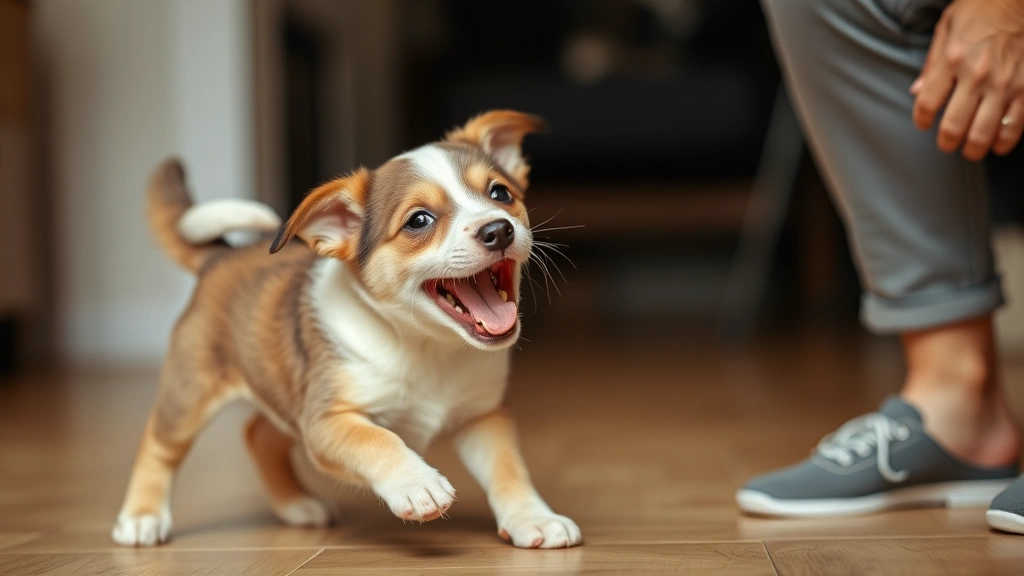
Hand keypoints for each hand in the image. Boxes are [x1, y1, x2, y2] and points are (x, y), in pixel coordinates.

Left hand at [911, 0, 1023, 159]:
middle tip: (947, 144)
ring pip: (984, 133)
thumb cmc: (981, 9)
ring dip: (974, 149)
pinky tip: (998, 145)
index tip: (924, 124)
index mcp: (952, 59)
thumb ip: (931, 63)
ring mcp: (1005, 83)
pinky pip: (1016, 125)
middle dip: (946, 143)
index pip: (927, 104)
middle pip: (953, 126)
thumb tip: (916, 92)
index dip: (922, 121)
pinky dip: (1005, 141)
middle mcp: (977, 75)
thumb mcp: (947, 27)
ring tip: (970, 150)